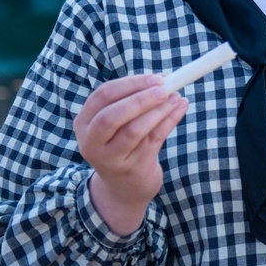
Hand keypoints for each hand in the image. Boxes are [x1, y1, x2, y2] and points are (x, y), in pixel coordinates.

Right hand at [74, 74, 188, 234]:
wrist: (124, 187)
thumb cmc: (123, 143)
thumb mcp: (118, 123)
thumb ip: (134, 101)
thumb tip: (165, 78)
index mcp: (84, 123)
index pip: (103, 96)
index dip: (131, 84)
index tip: (156, 77)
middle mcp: (92, 142)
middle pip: (112, 116)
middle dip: (140, 99)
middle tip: (165, 89)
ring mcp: (111, 159)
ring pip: (134, 130)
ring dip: (159, 110)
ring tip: (178, 97)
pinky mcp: (132, 169)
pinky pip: (154, 140)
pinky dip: (170, 120)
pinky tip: (181, 108)